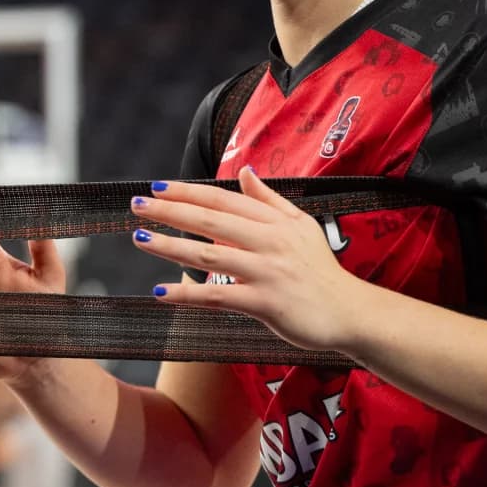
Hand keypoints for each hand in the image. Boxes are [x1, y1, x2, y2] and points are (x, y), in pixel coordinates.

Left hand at [131, 171, 379, 353]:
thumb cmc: (321, 271)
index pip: (222, 199)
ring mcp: (267, 272)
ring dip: (170, 246)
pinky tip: (160, 292)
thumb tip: (244, 173)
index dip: (188, 192)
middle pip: (211, 220)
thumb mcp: (301, 227)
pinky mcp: (266, 303)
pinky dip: (187, 294)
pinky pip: (218, 296)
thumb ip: (270, 201)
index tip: (156, 187)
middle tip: (136, 205)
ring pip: (210, 255)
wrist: (351, 313)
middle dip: (170, 211)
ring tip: (140, 239)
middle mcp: (269, 241)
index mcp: (274, 221)